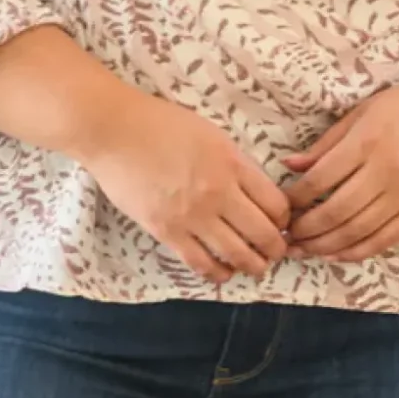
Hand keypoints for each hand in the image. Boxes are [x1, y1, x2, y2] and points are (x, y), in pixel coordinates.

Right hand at [80, 90, 293, 283]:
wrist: (113, 131)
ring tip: (255, 267)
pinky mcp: (167, 231)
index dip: (285, 220)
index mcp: (233, 164)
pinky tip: (223, 273)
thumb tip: (253, 193)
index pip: (276, 204)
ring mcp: (192, 215)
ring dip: (253, 266)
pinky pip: (201, 263)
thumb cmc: (160, 124)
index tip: (281, 224)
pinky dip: (218, 273)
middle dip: (276, 249)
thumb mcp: (211, 134)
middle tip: (275, 252)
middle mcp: (218, 193)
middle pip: (264, 234)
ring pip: (238, 255)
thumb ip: (235, 163)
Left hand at [282, 70, 398, 262]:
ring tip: (304, 250)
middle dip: (306, 228)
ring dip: (325, 245)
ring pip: (358, 230)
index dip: (296, 198)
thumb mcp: (364, 112)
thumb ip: (327, 143)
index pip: (321, 179)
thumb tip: (289, 165)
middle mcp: (387, 170)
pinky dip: (357, 252)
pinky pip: (385, 239)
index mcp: (368, 140)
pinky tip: (336, 254)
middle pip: (336, 210)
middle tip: (287, 235)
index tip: (283, 206)